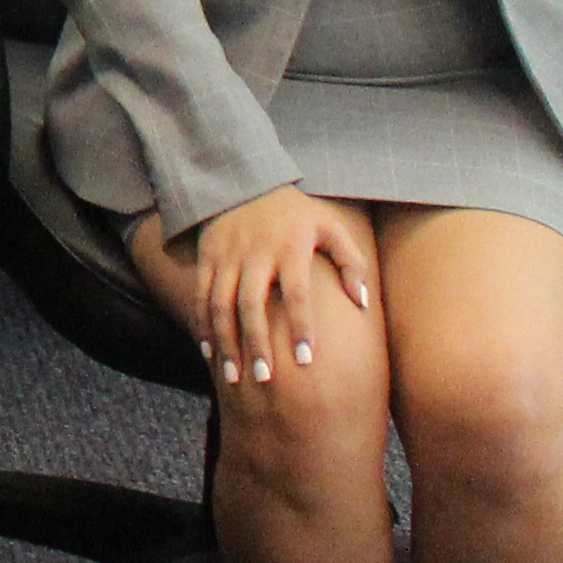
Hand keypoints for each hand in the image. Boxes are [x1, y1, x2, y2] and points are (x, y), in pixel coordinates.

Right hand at [181, 186, 373, 384]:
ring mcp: (227, 257)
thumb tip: (361, 303)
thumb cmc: (295, 214)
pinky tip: (210, 352)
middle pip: (251, 305)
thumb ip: (352, 262)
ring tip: (234, 377)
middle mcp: (255, 254)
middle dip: (256, 344)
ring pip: (221, 305)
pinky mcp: (207, 258)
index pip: (296, 293)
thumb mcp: (330, 227)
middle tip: (265, 379)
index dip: (300, 327)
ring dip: (226, 343)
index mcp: (290, 247)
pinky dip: (202, 326)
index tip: (305, 360)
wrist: (243, 182)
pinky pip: (201, 296)